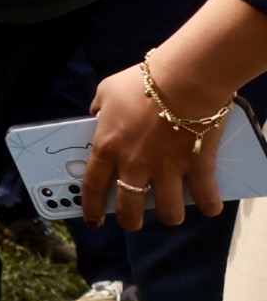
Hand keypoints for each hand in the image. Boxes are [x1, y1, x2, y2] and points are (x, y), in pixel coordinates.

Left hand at [81, 63, 226, 228]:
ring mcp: (167, 168)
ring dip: (171, 215)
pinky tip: (209, 206)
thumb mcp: (106, 90)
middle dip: (131, 221)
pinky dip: (209, 205)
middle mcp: (134, 163)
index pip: (92, 186)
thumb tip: (95, 116)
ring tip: (172, 212)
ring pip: (168, 211)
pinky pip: (205, 197)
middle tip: (134, 222)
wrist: (184, 78)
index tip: (93, 221)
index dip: (91, 207)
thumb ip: (98, 108)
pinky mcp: (196, 165)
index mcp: (108, 147)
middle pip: (129, 207)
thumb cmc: (143, 82)